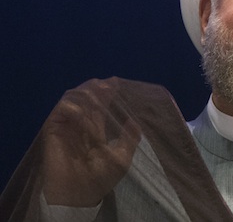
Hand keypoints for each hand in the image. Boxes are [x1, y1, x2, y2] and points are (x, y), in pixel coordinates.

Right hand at [42, 78, 140, 206]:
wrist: (80, 194)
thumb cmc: (101, 178)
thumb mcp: (122, 157)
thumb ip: (129, 139)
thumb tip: (134, 121)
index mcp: (95, 130)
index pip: (100, 106)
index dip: (107, 93)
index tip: (117, 82)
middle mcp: (80, 125)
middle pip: (87, 99)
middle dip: (97, 88)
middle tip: (109, 83)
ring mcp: (67, 126)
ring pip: (73, 100)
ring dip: (86, 93)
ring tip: (99, 89)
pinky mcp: (54, 130)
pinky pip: (60, 112)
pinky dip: (73, 109)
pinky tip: (83, 113)